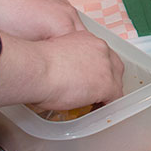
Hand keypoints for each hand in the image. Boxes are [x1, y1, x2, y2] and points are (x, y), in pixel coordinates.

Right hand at [0, 28, 125, 111]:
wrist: (36, 69)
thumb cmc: (34, 64)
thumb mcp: (53, 55)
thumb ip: (64, 61)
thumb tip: (61, 75)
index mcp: (86, 38)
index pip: (100, 53)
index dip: (98, 67)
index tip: (91, 77)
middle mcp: (100, 48)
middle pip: (114, 65)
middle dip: (108, 77)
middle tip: (97, 90)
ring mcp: (106, 67)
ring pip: (116, 81)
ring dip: (109, 92)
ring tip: (99, 103)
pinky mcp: (107, 85)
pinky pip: (115, 98)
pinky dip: (109, 105)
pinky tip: (101, 111)